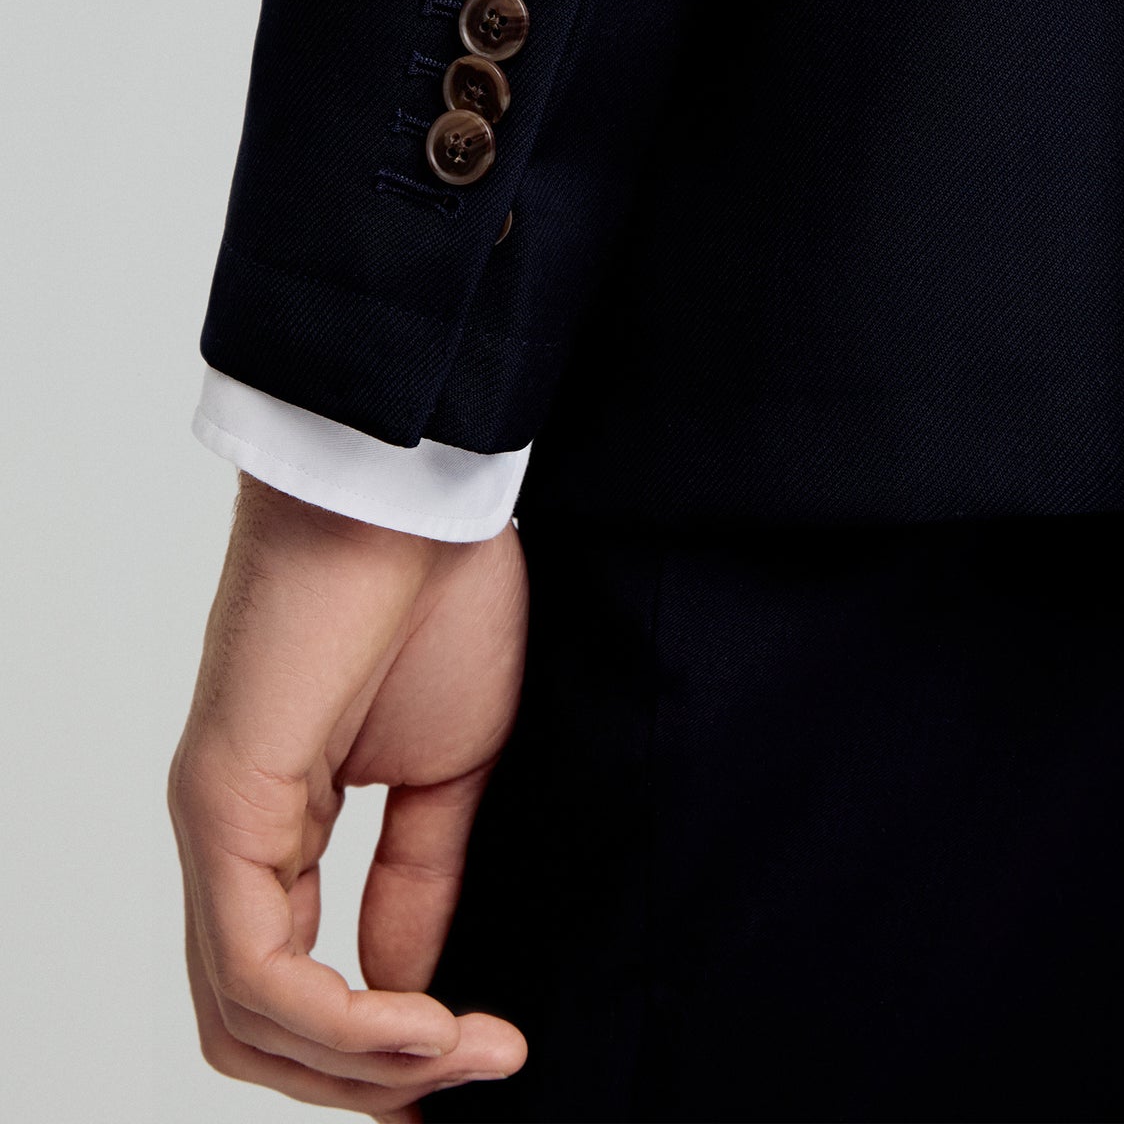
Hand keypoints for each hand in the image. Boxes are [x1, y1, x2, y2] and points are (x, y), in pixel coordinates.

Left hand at [169, 474, 528, 1117]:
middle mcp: (226, 833)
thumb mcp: (448, 771)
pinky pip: (258, 966)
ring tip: (470, 1050)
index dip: (372, 1054)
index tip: (476, 1063)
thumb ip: (418, 884)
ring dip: (365, 1065)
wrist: (413, 492)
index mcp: (274, 822)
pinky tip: (430, 1022)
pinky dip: (344, 1022)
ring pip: (247, 1017)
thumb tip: (407, 993)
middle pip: (253, 1028)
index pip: (288, 987)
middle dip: (366, 1080)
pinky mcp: (224, 802)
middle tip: (469, 1077)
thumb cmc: (435, 595)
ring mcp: (214, 821)